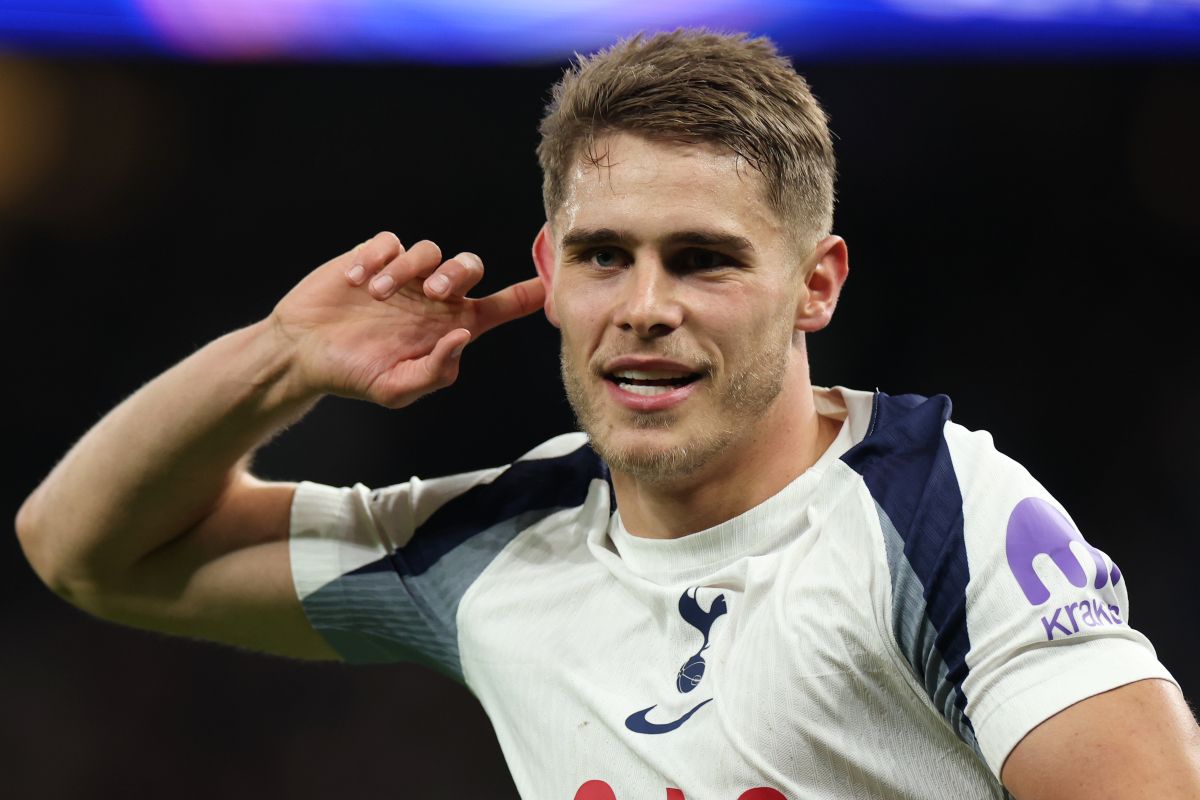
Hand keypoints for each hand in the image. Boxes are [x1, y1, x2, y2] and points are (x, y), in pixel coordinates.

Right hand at [269, 231, 545, 407]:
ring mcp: (404, 275)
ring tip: (377, 296)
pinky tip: (356, 282)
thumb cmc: (352, 374)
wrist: (301, 353)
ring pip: (428, 250)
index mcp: (448, 327)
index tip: (548, 285)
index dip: (524, 296)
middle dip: (458, 273)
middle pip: (469, 266)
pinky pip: (389, 242)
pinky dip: (377, 258)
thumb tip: (463, 337)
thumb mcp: (395, 389)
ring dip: (407, 270)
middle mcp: (432, 298)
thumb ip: (435, 371)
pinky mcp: (372, 256)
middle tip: (434, 292)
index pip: (498, 308)